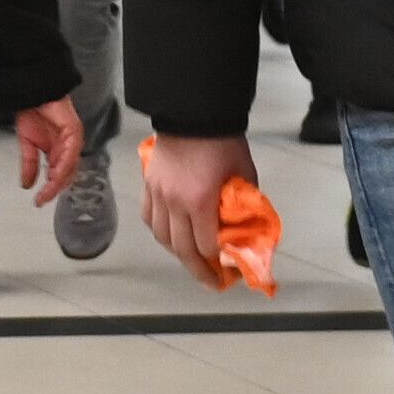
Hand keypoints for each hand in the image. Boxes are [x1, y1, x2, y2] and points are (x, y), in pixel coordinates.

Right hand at [10, 97, 81, 202]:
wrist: (33, 93)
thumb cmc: (32, 113)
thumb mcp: (27, 145)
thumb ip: (29, 165)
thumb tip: (27, 185)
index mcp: (58, 152)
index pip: (59, 176)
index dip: (50, 190)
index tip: (39, 201)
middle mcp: (68, 148)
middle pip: (67, 175)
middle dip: (55, 189)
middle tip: (43, 199)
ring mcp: (73, 140)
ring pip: (70, 167)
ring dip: (59, 180)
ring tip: (48, 190)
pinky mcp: (74, 132)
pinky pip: (71, 153)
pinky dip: (63, 165)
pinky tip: (54, 173)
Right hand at [142, 130, 252, 278]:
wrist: (193, 112)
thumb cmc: (223, 141)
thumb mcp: (243, 174)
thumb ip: (242, 203)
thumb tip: (244, 226)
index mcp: (200, 201)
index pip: (206, 246)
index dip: (216, 264)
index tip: (227, 273)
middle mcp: (175, 202)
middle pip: (182, 249)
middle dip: (197, 270)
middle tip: (209, 282)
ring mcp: (158, 194)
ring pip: (162, 236)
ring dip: (177, 252)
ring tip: (191, 260)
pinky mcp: (149, 185)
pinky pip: (149, 217)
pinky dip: (160, 231)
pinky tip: (170, 235)